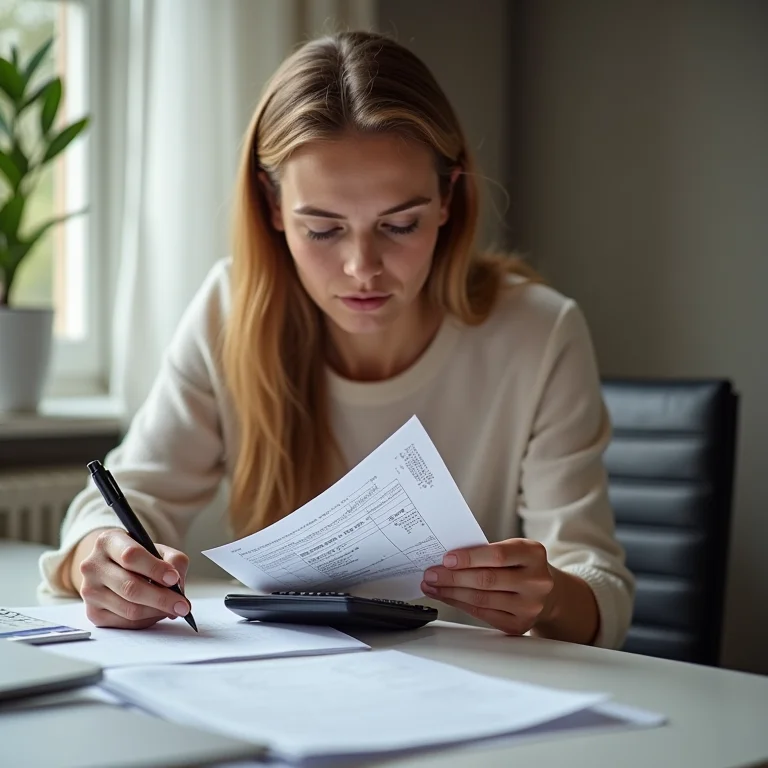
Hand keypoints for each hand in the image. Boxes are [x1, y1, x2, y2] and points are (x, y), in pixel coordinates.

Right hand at [78, 529, 190, 628]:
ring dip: (157, 611)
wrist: (112, 566)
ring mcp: (89, 591)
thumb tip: (178, 587)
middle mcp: (92, 565)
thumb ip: (173, 560)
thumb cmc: (139, 557)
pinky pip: (125, 622)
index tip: (174, 578)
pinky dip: (147, 620)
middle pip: (130, 587)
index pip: (131, 556)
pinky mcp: (92, 613)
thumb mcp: (157, 548)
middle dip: (162, 598)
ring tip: (172, 608)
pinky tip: (156, 612)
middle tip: (183, 605)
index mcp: (108, 541)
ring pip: (129, 609)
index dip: (155, 568)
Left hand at [420, 538, 555, 635]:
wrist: (548, 593)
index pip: (498, 556)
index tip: (446, 559)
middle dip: (453, 577)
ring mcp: (529, 606)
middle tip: (431, 574)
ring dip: (451, 592)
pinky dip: (459, 604)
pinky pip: (482, 614)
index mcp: (534, 554)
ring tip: (432, 585)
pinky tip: (446, 597)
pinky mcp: (518, 625)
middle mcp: (536, 581)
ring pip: (481, 599)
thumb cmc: (522, 565)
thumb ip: (487, 552)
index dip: (470, 558)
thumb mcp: (514, 549)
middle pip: (487, 580)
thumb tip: (447, 559)